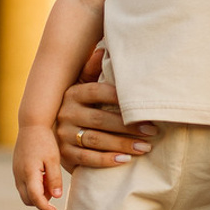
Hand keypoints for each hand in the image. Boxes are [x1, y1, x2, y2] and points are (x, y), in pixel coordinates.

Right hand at [12, 124, 63, 209]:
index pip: (36, 199)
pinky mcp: (16, 169)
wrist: (31, 126)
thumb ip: (54, 179)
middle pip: (28, 200)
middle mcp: (19, 175)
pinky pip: (23, 185)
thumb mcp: (53, 160)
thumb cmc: (44, 141)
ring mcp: (16, 172)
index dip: (46, 208)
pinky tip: (43, 173)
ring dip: (37, 193)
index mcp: (29, 173)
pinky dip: (33, 186)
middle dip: (41, 201)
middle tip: (53, 188)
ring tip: (49, 178)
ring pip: (25, 193)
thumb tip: (56, 197)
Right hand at [57, 47, 157, 172]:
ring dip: (122, 144)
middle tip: (152, 130)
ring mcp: (63, 134)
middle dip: (128, 126)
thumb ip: (94, 70)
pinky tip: (125, 160)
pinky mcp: (64, 154)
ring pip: (95, 139)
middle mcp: (65, 112)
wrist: (57, 134)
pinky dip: (107, 160)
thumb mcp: (85, 86)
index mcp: (73, 93)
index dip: (119, 97)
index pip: (97, 91)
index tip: (142, 103)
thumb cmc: (83, 107)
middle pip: (99, 118)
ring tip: (145, 147)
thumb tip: (103, 49)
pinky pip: (87, 159)